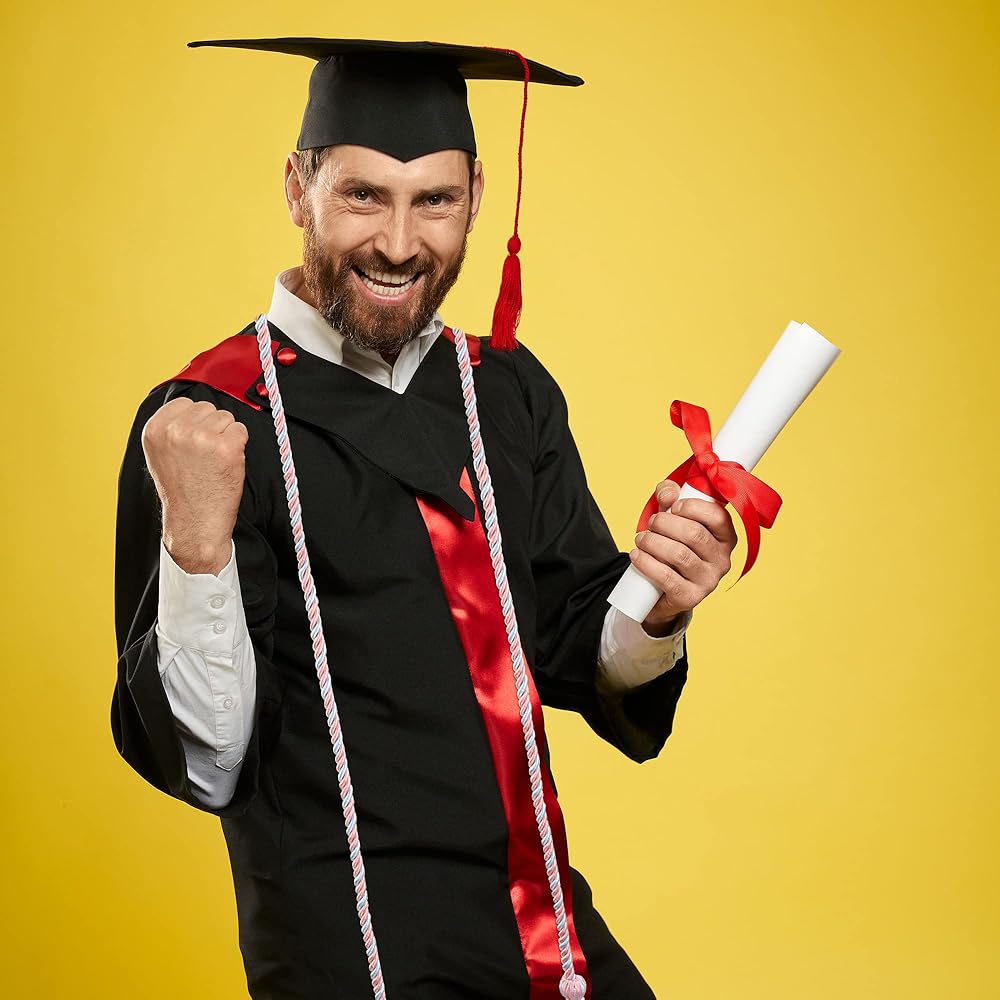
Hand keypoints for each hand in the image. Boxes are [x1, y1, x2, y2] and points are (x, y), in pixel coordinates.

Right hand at [141, 397, 248, 574]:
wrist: (195, 523)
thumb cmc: (182, 492)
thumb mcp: (161, 454)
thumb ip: (171, 428)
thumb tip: (190, 408)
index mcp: (155, 429)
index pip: (186, 403)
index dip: (195, 422)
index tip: (194, 441)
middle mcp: (176, 430)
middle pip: (208, 408)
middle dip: (211, 428)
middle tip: (205, 456)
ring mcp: (202, 437)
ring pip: (226, 418)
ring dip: (226, 436)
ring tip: (214, 461)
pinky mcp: (227, 447)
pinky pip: (241, 431)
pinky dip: (239, 446)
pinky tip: (226, 464)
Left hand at [629, 478, 737, 634]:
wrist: (661, 589)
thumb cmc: (671, 545)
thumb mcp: (672, 516)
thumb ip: (670, 495)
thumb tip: (667, 493)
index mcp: (725, 538)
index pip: (718, 517)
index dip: (692, 507)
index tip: (672, 506)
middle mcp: (722, 560)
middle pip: (694, 534)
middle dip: (665, 523)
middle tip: (652, 523)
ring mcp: (708, 581)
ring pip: (679, 555)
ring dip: (653, 542)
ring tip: (641, 539)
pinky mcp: (690, 597)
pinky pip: (667, 577)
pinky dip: (647, 563)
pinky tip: (636, 555)